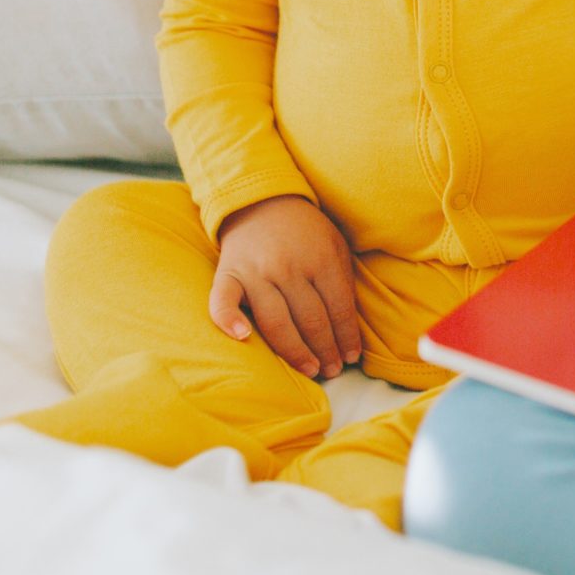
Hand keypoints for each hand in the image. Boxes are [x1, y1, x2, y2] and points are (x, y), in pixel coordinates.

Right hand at [209, 194, 363, 378]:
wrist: (263, 203)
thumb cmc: (306, 232)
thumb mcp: (335, 246)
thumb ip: (342, 281)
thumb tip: (351, 327)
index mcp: (322, 259)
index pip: (339, 308)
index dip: (347, 337)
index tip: (352, 357)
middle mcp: (289, 268)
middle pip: (311, 319)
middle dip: (325, 349)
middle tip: (332, 371)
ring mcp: (256, 272)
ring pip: (276, 321)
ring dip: (294, 351)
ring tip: (310, 369)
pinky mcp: (228, 275)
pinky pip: (222, 301)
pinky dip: (228, 320)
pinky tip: (243, 338)